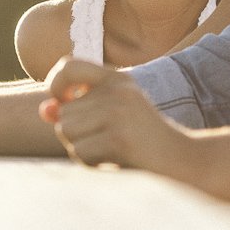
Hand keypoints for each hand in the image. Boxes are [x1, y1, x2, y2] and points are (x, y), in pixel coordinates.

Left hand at [41, 58, 199, 183]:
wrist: (185, 162)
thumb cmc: (144, 144)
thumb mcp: (112, 119)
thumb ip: (79, 112)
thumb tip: (45, 110)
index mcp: (118, 79)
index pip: (68, 66)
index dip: (56, 84)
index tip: (63, 103)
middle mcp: (118, 89)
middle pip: (63, 111)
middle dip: (75, 134)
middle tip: (106, 142)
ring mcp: (118, 111)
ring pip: (66, 130)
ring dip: (82, 149)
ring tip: (111, 151)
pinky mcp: (118, 136)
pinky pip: (80, 151)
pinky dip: (92, 163)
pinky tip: (115, 161)